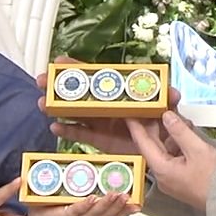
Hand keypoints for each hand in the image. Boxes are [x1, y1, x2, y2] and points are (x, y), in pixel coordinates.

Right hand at [16, 193, 140, 215]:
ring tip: (126, 197)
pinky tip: (134, 206)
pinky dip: (123, 212)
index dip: (82, 206)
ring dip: (117, 208)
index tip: (90, 198)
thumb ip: (34, 186)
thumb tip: (26, 172)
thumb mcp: (34, 198)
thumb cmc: (40, 207)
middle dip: (105, 204)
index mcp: (59, 215)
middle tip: (115, 193)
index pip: (72, 212)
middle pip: (93, 215)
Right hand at [40, 56, 183, 155]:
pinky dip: (67, 132)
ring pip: (75, 113)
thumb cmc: (163, 126)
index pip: (97, 77)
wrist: (164, 153)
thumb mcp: (167, 111)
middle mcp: (107, 106)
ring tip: (42, 103)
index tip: (61, 62)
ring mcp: (102, 123)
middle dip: (59, 86)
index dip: (79, 68)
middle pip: (80, 93)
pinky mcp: (101, 141)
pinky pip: (81, 135)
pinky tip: (54, 128)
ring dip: (57, 108)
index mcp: (120, 95)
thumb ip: (168, 102)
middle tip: (41, 80)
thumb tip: (173, 93)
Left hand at [127, 111, 215, 210]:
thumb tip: (167, 117)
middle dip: (156, 126)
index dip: (135, 125)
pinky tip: (185, 132)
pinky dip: (178, 143)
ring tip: (176, 117)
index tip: (129, 113)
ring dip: (170, 134)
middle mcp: (163, 175)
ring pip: (165, 150)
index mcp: (162, 169)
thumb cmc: (215, 181)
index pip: (143, 142)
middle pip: (153, 146)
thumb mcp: (197, 149)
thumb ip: (179, 131)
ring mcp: (172, 178)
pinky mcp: (182, 178)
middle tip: (155, 108)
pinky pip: (174, 156)